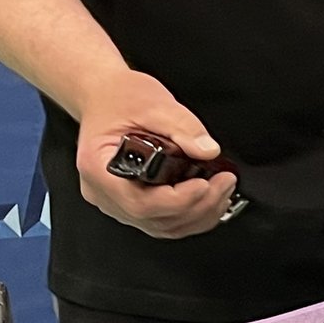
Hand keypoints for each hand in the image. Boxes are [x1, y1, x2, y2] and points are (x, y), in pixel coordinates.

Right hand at [73, 71, 238, 238]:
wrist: (103, 95)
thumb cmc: (117, 98)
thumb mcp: (153, 103)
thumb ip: (182, 126)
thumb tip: (207, 150)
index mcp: (99, 167)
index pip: (140, 203)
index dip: (178, 201)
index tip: (205, 185)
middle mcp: (103, 191)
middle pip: (154, 219)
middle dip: (198, 206)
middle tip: (224, 184)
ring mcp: (116, 201)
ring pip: (162, 226)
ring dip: (199, 214)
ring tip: (222, 190)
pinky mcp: (132, 201)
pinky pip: (162, 220)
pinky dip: (190, 214)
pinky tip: (209, 199)